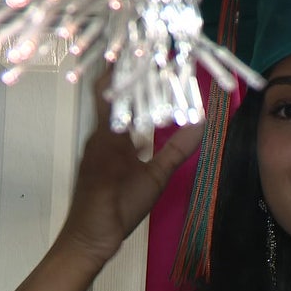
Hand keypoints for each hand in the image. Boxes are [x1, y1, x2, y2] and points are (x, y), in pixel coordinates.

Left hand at [58, 71, 204, 266]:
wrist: (89, 237)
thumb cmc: (119, 206)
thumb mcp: (154, 178)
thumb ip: (177, 150)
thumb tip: (201, 123)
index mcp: (109, 134)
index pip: (114, 89)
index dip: (127, 69)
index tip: (146, 54)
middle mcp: (98, 135)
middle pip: (112, 97)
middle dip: (131, 80)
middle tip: (154, 66)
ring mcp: (96, 148)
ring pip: (113, 115)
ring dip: (131, 102)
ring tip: (154, 89)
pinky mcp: (98, 161)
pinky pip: (113, 132)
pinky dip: (129, 123)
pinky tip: (145, 127)